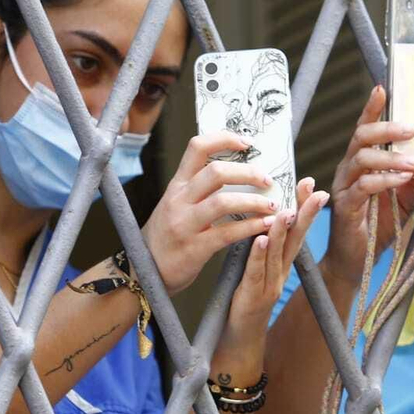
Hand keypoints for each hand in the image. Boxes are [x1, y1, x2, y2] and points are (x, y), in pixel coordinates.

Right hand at [142, 132, 281, 295]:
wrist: (142, 274)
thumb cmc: (165, 238)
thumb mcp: (174, 206)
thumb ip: (198, 190)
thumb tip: (235, 173)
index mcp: (176, 186)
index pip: (198, 148)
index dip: (224, 139)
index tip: (247, 143)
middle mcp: (178, 200)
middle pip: (216, 172)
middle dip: (248, 172)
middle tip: (267, 180)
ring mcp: (184, 224)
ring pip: (224, 202)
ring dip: (254, 201)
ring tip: (272, 205)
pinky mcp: (193, 249)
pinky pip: (227, 233)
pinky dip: (251, 227)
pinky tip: (265, 225)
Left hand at [217, 177, 330, 374]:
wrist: (242, 334)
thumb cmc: (247, 294)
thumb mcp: (259, 265)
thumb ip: (264, 242)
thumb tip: (262, 212)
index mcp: (282, 261)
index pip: (296, 229)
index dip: (304, 206)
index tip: (311, 182)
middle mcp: (281, 271)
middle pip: (297, 238)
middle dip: (306, 213)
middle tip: (316, 191)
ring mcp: (270, 284)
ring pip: (279, 254)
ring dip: (283, 231)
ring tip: (287, 210)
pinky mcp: (254, 295)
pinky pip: (257, 271)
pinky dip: (259, 254)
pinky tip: (261, 239)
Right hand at [321, 86, 413, 286]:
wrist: (356, 262)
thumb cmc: (379, 225)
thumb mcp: (403, 195)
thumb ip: (413, 173)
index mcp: (361, 162)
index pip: (366, 128)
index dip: (373, 108)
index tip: (384, 87)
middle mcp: (348, 169)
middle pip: (361, 137)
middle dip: (386, 129)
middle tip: (413, 128)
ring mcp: (344, 187)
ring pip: (362, 160)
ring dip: (390, 158)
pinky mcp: (345, 207)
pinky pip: (363, 187)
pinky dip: (384, 181)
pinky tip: (403, 181)